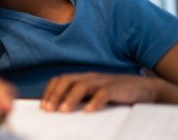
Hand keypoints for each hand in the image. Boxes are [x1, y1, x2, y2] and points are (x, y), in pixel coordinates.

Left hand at [41, 73, 160, 111]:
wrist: (145, 89)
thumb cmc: (117, 94)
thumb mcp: (95, 94)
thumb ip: (81, 99)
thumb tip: (61, 110)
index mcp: (83, 78)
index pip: (60, 80)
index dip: (50, 91)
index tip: (43, 106)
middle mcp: (90, 77)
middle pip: (67, 80)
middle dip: (55, 95)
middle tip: (48, 109)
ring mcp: (103, 81)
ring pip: (82, 85)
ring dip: (70, 98)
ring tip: (63, 110)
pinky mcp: (116, 88)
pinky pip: (103, 93)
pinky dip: (94, 102)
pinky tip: (88, 111)